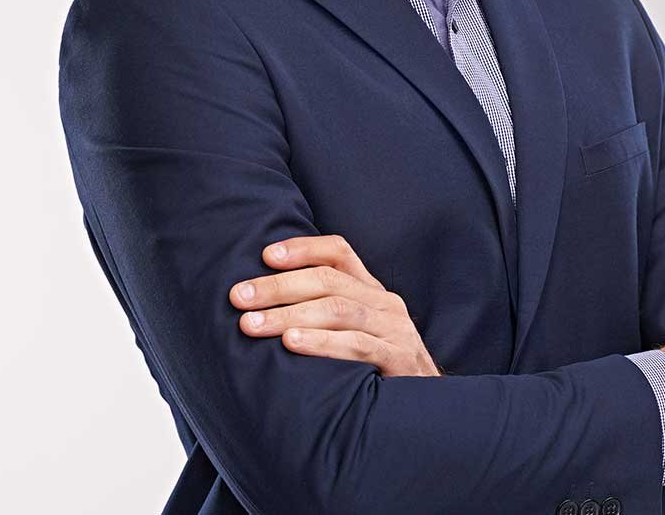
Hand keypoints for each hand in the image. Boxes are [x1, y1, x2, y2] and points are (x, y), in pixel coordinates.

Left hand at [228, 234, 442, 376]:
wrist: (425, 415)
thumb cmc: (376, 373)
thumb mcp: (354, 334)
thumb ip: (323, 315)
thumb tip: (260, 306)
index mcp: (371, 291)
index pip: (338, 252)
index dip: (303, 249)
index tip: (265, 255)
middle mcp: (384, 303)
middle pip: (328, 280)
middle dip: (279, 286)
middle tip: (239, 297)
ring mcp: (395, 330)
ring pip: (338, 309)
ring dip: (289, 314)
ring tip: (253, 324)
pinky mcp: (399, 360)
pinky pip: (356, 345)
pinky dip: (321, 342)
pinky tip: (291, 343)